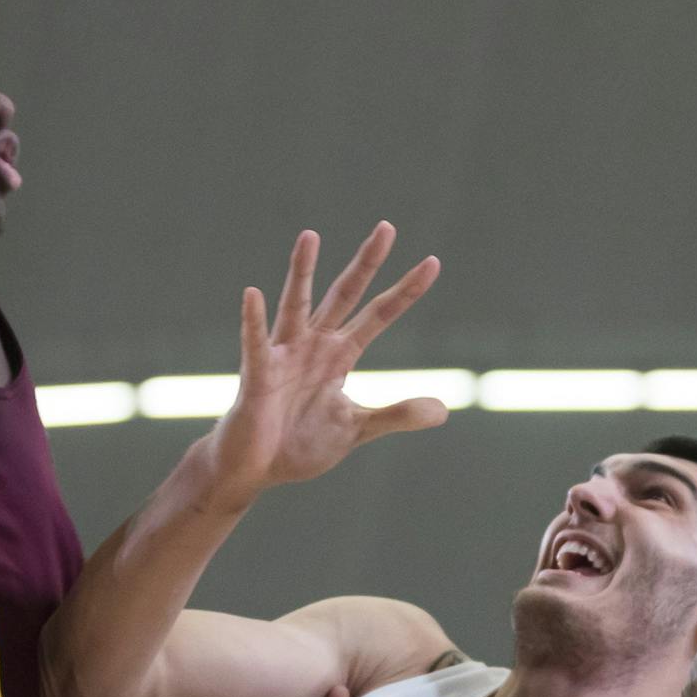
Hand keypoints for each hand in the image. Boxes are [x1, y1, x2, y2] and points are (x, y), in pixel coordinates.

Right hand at [198, 223, 445, 505]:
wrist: (255, 470)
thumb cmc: (300, 444)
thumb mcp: (356, 428)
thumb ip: (396, 415)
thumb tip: (444, 410)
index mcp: (339, 355)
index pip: (379, 315)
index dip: (405, 291)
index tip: (433, 262)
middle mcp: (314, 346)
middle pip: (345, 295)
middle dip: (366, 264)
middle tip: (387, 227)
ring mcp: (284, 357)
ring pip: (297, 305)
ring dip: (303, 272)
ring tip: (310, 236)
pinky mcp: (257, 376)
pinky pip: (256, 345)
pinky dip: (253, 321)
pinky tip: (253, 294)